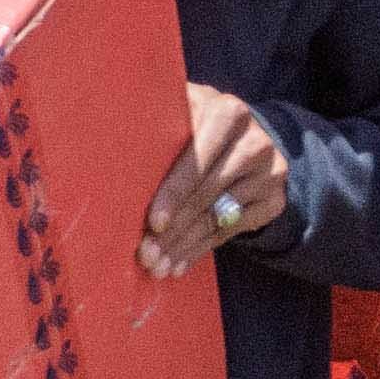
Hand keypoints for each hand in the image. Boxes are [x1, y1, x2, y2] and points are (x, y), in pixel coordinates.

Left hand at [141, 84, 291, 276]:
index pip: (198, 159)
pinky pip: (231, 231)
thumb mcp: (178, 116)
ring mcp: (270, 172)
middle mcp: (256, 141)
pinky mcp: (274, 199)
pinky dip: (202, 249)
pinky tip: (180, 263)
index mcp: (227, 112)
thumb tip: (105, 158)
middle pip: (207, 194)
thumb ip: (155, 127)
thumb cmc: (192, 126)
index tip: (154, 223)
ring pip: (218, 217)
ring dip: (184, 246)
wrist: (242, 138)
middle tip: (147, 256)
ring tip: (158, 266)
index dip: (174, 193)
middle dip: (174, 229)